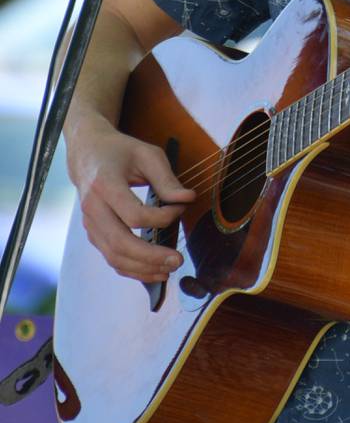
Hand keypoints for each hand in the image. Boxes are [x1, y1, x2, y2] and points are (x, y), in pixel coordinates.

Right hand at [67, 118, 195, 283]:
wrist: (88, 153)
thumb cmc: (120, 152)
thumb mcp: (147, 155)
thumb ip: (167, 179)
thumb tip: (188, 199)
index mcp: (105, 184)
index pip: (134, 214)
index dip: (161, 218)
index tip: (180, 209)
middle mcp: (93, 207)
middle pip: (120, 243)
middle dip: (152, 257)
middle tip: (178, 259)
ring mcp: (90, 224)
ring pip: (114, 257)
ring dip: (143, 268)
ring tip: (170, 269)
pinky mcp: (94, 233)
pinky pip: (111, 258)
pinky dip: (133, 269)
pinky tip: (154, 270)